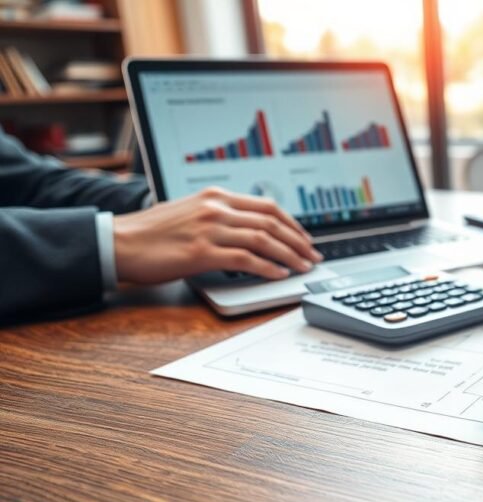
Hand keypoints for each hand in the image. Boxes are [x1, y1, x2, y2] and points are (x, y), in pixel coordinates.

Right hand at [113, 187, 321, 283]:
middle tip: (313, 256)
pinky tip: (279, 275)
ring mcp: (209, 229)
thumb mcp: (191, 211)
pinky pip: (245, 260)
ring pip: (263, 240)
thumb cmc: (152, 232)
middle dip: (298, 242)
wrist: (119, 242)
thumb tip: (250, 229)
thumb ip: (219, 216)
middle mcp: (216, 209)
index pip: (267, 207)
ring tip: (303, 267)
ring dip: (289, 256)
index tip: (305, 238)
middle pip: (271, 223)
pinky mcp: (201, 252)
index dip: (293, 224)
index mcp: (216, 196)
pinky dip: (267, 268)